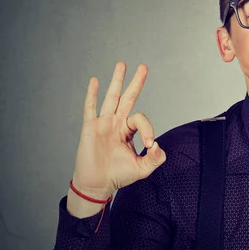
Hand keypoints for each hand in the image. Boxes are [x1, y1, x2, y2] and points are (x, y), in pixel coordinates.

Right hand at [71, 61, 165, 198]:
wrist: (97, 185)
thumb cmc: (118, 176)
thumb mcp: (143, 168)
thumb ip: (155, 158)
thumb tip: (158, 146)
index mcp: (128, 130)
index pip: (141, 119)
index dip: (148, 129)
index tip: (150, 145)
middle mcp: (116, 123)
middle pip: (128, 97)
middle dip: (136, 82)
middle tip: (143, 66)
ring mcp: (103, 123)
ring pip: (111, 97)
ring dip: (117, 80)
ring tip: (122, 64)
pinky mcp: (90, 128)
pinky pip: (91, 108)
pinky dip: (92, 94)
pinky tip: (95, 80)